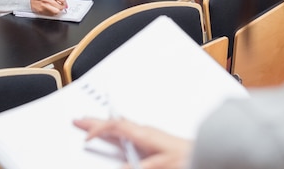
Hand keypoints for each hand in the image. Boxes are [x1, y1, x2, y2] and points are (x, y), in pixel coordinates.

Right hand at [30, 0, 67, 14]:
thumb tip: (64, 1)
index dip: (65, 1)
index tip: (64, 3)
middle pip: (61, 6)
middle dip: (62, 7)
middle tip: (61, 7)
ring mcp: (45, 5)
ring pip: (57, 11)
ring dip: (57, 11)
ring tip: (56, 9)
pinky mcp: (42, 11)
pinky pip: (51, 14)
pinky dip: (52, 13)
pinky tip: (51, 10)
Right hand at [74, 117, 191, 168]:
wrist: (204, 153)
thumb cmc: (187, 156)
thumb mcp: (161, 165)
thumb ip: (141, 166)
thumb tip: (121, 167)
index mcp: (144, 134)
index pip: (115, 126)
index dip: (98, 129)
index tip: (85, 136)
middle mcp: (144, 131)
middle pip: (114, 124)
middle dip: (95, 122)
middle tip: (79, 120)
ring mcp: (148, 134)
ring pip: (120, 127)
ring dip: (104, 126)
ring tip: (91, 124)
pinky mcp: (152, 140)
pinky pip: (128, 131)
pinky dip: (115, 130)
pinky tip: (114, 133)